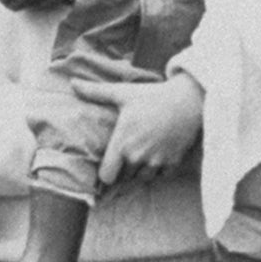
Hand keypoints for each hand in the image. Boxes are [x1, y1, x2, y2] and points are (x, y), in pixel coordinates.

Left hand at [71, 71, 203, 184]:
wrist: (188, 99)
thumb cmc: (152, 96)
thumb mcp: (122, 92)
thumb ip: (96, 92)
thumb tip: (72, 83)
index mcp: (122, 142)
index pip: (107, 175)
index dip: (106, 172)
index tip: (109, 164)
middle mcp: (138, 156)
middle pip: (124, 177)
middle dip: (124, 169)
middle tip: (128, 154)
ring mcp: (156, 161)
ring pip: (142, 178)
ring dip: (141, 171)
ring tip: (143, 153)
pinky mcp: (172, 163)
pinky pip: (160, 176)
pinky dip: (159, 169)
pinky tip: (158, 153)